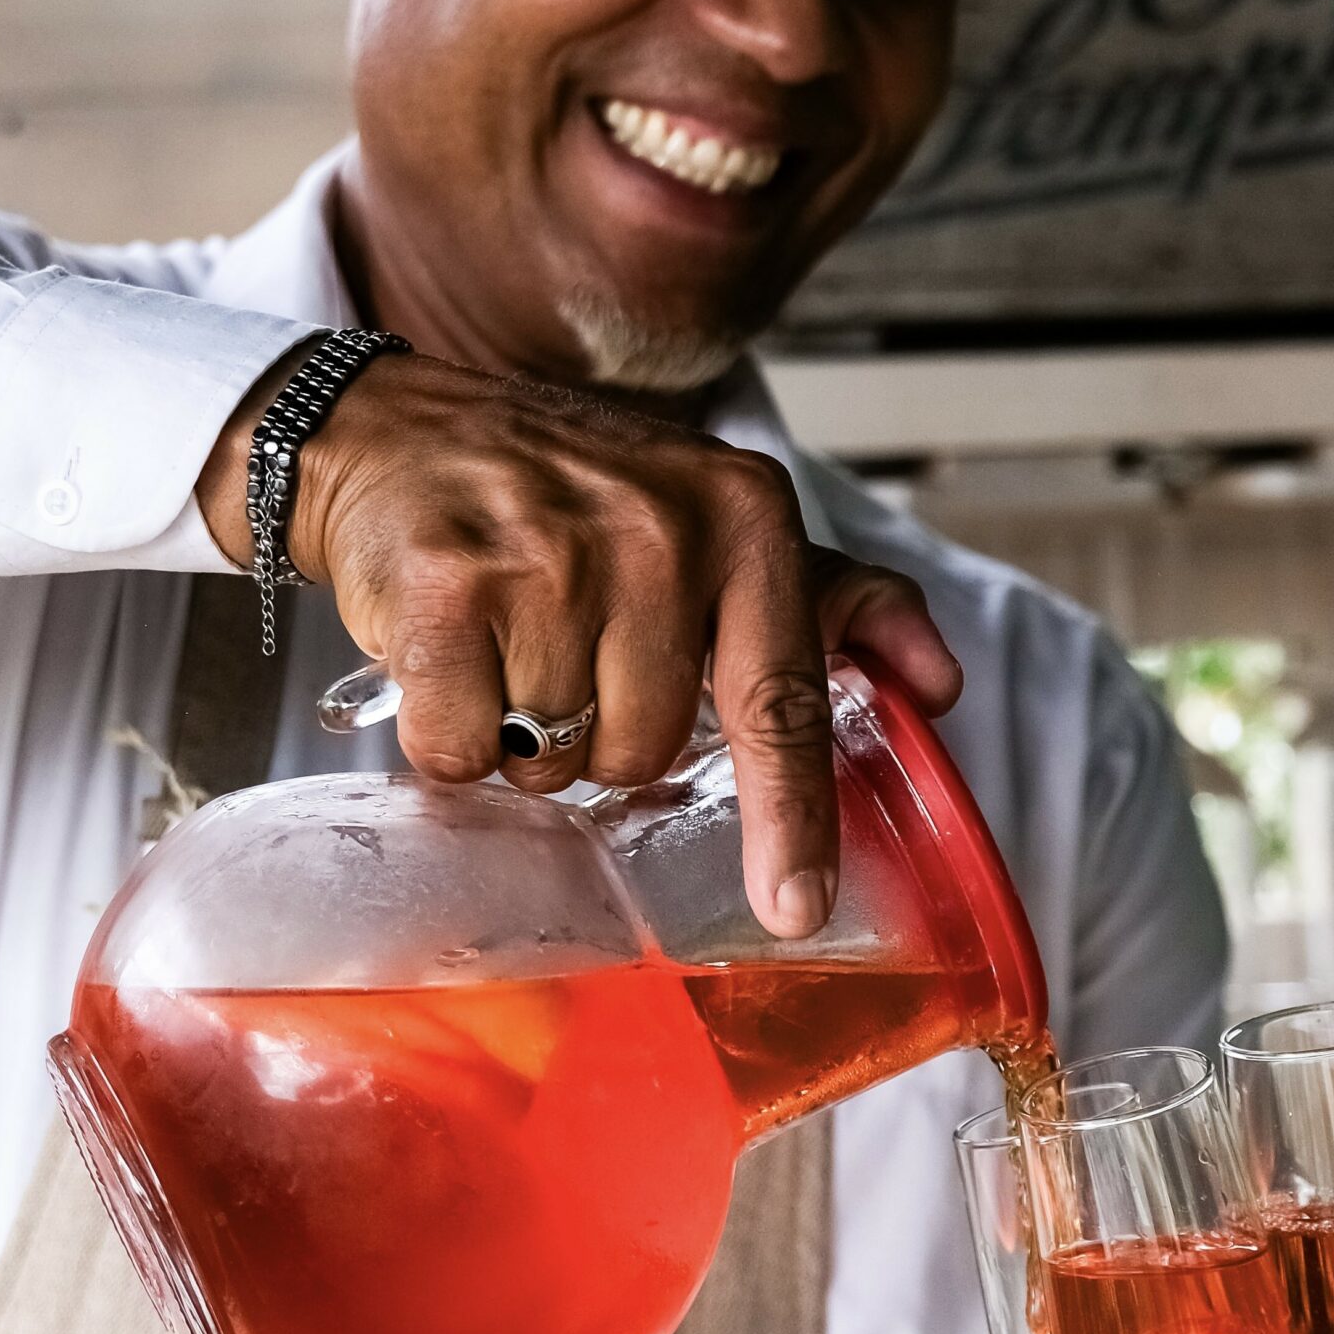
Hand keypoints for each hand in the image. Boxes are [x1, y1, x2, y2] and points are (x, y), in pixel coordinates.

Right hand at [196, 350, 961, 937]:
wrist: (395, 427)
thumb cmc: (562, 490)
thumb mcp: (708, 514)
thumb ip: (828, 599)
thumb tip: (938, 682)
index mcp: (740, 513)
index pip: (780, 697)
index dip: (789, 816)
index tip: (793, 906)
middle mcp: (656, 528)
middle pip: (645, 749)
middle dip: (596, 731)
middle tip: (559, 651)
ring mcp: (548, 554)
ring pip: (555, 757)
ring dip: (520, 731)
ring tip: (501, 643)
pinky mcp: (446, 587)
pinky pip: (461, 749)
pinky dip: (447, 732)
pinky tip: (445, 655)